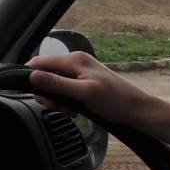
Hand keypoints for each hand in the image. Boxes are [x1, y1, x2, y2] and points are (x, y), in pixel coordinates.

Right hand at [27, 51, 169, 155]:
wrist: (137, 110)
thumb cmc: (115, 101)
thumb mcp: (83, 93)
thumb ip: (57, 83)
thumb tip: (32, 76)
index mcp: (74, 60)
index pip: (39, 62)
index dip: (31, 78)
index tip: (37, 95)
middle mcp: (75, 61)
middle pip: (44, 75)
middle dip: (47, 93)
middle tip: (59, 107)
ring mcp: (79, 71)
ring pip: (53, 84)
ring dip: (56, 99)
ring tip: (69, 110)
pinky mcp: (82, 81)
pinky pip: (63, 88)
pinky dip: (64, 100)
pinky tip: (73, 109)